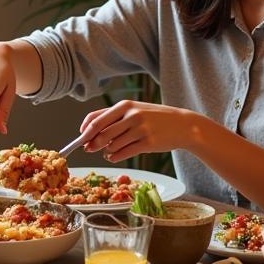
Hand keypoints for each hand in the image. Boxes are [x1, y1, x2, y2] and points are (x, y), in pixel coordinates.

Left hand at [78, 101, 194, 161]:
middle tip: (88, 149)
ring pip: (112, 145)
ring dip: (106, 151)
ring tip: (108, 151)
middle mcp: (132, 116)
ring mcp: (140, 129)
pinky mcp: (148, 143)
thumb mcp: (135, 110)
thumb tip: (89, 134)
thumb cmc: (155, 118)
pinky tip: (114, 157)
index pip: (96, 118)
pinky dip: (115, 157)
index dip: (85, 130)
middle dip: (91, 143)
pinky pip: (124, 153)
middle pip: (101, 133)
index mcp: (125, 105)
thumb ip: (113, 119)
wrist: (183, 125)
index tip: (80, 137)